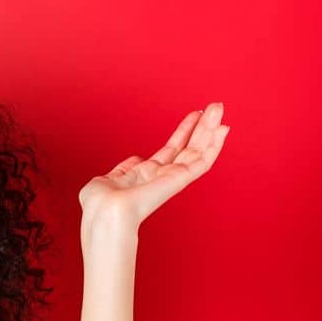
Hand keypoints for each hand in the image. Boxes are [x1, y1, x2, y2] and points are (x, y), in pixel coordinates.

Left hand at [78, 102, 229, 230]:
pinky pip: (202, 162)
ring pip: (198, 151)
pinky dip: (214, 145)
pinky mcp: (180, 180)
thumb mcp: (108, 180)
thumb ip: (123, 169)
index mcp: (146, 176)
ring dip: (211, 129)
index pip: (172, 151)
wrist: (105, 215)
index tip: (196, 115)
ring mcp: (173, 179)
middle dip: (202, 127)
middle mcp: (163, 177)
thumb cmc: (99, 205)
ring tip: (220, 107)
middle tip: (216, 106)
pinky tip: (223, 129)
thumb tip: (135, 160)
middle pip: (189, 148)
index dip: (184, 132)